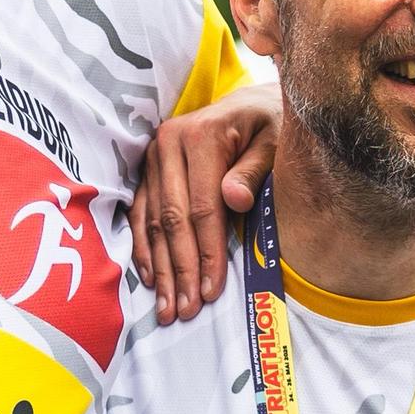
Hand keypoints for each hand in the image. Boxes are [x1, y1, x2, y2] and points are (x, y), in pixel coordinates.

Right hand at [140, 87, 280, 325]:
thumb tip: (235, 200)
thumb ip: (254, 171)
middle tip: (186, 310)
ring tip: (168, 307)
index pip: (203, 207)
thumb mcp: (274, 142)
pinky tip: (150, 277)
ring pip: (154, 221)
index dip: (207, 252)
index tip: (212, 290)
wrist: (249, 103)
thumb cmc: (268, 126)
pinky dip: (144, 247)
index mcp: (200, 135)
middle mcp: (168, 144)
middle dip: (180, 269)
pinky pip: (140, 213)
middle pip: (173, 218)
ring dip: (160, 268)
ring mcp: (153, 157)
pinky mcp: (147, 169)